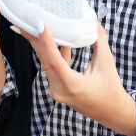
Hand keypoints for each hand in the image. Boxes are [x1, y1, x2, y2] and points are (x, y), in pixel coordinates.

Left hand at [16, 24, 135, 135]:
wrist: (112, 112)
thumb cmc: (111, 90)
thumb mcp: (106, 63)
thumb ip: (99, 41)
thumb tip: (94, 22)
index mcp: (72, 85)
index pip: (54, 61)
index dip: (46, 42)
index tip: (40, 24)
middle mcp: (60, 90)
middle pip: (45, 61)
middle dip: (34, 41)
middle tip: (24, 23)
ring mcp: (57, 91)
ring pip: (47, 64)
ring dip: (42, 46)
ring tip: (33, 28)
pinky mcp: (58, 89)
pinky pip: (52, 68)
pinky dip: (53, 54)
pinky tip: (54, 39)